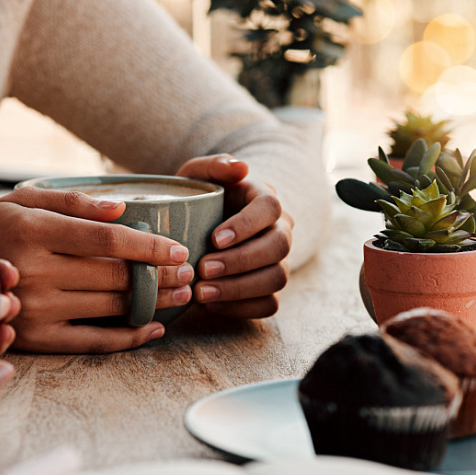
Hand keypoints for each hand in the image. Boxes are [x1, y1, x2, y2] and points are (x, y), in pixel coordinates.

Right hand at [0, 187, 191, 352]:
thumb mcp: (23, 199)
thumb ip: (72, 200)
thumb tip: (121, 209)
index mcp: (35, 231)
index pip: (108, 240)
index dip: (149, 246)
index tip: (178, 249)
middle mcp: (36, 272)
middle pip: (116, 276)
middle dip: (160, 275)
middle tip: (189, 273)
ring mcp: (36, 309)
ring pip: (111, 308)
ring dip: (154, 303)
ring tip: (180, 294)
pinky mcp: (37, 339)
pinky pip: (93, 342)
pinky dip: (129, 339)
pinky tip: (154, 329)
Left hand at [176, 154, 292, 318]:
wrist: (196, 228)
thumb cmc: (198, 199)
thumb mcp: (197, 176)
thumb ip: (214, 166)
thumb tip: (240, 168)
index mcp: (264, 200)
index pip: (270, 209)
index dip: (246, 226)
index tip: (214, 238)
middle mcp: (279, 230)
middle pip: (278, 246)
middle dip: (241, 261)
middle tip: (203, 269)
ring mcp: (277, 261)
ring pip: (276, 278)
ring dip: (239, 289)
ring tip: (202, 293)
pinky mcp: (268, 288)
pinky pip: (269, 304)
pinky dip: (241, 308)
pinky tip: (210, 305)